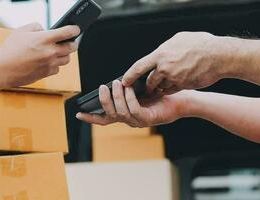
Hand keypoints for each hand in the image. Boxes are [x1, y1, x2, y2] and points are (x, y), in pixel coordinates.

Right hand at [0, 23, 79, 87]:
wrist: (4, 69)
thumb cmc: (10, 49)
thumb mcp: (22, 30)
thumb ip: (37, 27)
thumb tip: (45, 30)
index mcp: (44, 39)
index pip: (67, 32)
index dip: (74, 30)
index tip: (75, 29)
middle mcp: (50, 52)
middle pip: (72, 47)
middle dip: (72, 43)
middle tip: (69, 42)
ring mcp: (49, 63)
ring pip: (67, 59)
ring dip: (64, 54)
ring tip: (57, 51)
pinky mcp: (47, 73)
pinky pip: (57, 68)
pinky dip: (55, 65)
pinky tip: (47, 61)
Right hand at [76, 80, 192, 126]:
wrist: (180, 100)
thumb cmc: (160, 93)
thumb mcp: (139, 91)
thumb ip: (126, 91)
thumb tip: (114, 83)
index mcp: (125, 115)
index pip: (105, 119)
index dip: (91, 118)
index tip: (78, 114)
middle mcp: (130, 120)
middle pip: (110, 115)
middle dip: (104, 101)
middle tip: (103, 87)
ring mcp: (138, 122)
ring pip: (121, 112)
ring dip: (117, 97)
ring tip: (117, 84)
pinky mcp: (148, 120)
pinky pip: (134, 110)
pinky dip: (129, 98)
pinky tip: (130, 89)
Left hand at [122, 32, 232, 94]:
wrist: (220, 56)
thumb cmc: (201, 44)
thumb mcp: (179, 39)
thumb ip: (166, 48)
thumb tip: (158, 54)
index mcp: (161, 54)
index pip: (139, 67)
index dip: (129, 75)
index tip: (124, 82)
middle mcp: (165, 67)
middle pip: (150, 81)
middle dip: (148, 85)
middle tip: (147, 86)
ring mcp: (174, 78)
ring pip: (161, 87)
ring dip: (161, 87)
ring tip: (166, 82)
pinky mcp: (183, 85)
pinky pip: (172, 90)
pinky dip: (171, 89)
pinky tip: (176, 84)